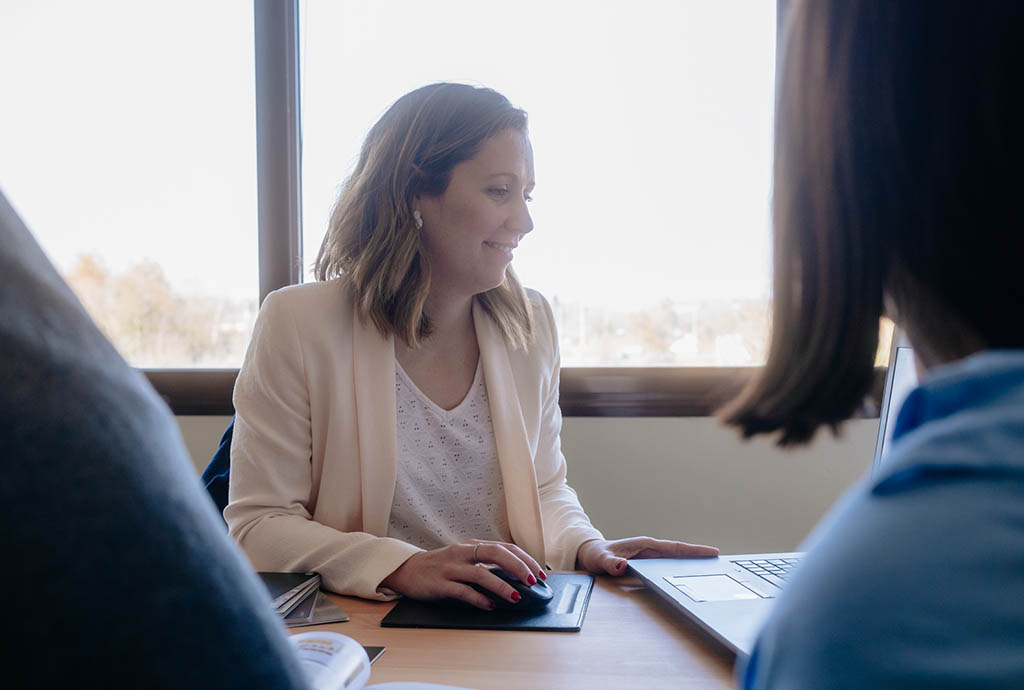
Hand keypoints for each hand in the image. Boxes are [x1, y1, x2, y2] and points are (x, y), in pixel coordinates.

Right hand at [380, 539, 547, 609]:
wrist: (407, 570)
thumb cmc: (440, 566)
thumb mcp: (465, 559)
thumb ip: (486, 564)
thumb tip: (516, 577)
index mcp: (472, 545)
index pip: (505, 547)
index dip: (524, 559)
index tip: (539, 573)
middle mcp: (463, 553)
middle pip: (496, 554)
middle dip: (518, 567)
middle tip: (533, 581)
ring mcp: (451, 568)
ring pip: (481, 574)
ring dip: (501, 586)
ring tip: (515, 597)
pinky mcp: (440, 584)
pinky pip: (463, 591)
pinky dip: (479, 599)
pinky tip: (490, 606)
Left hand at [575, 537, 718, 575]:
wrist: (588, 555)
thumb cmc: (595, 555)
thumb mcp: (600, 560)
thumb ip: (609, 563)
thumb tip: (620, 566)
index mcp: (644, 545)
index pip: (674, 548)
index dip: (693, 550)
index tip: (712, 552)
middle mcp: (649, 549)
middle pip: (680, 553)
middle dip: (700, 556)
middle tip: (721, 561)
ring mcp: (649, 556)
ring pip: (675, 560)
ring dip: (692, 563)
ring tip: (712, 570)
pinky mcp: (647, 564)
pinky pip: (668, 566)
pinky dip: (681, 569)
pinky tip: (690, 577)